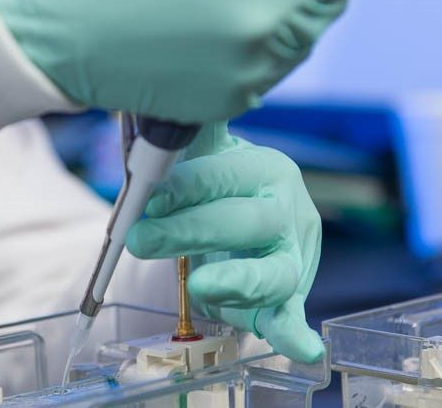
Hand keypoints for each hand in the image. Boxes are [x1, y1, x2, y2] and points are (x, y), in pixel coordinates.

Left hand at [126, 123, 323, 362]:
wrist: (241, 218)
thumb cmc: (213, 186)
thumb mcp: (201, 151)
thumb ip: (187, 127)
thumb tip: (163, 93)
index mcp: (264, 170)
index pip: (226, 175)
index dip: (187, 185)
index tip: (149, 193)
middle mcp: (287, 212)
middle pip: (246, 222)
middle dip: (190, 230)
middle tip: (139, 238)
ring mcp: (293, 258)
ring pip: (275, 272)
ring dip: (236, 281)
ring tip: (200, 286)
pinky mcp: (288, 298)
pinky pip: (292, 316)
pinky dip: (295, 334)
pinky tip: (302, 349)